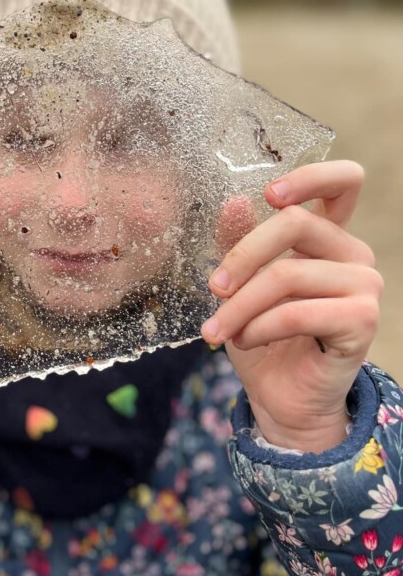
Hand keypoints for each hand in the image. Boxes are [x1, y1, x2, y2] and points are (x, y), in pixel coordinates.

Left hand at [201, 161, 382, 452]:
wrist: (280, 398)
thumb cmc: (261, 337)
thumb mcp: (239, 286)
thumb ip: (237, 244)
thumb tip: (234, 201)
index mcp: (328, 237)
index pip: (344, 182)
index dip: (310, 177)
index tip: (268, 195)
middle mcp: (353, 255)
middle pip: (296, 223)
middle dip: (242, 256)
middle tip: (212, 288)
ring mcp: (364, 286)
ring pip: (287, 275)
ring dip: (240, 306)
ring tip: (219, 330)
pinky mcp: (362, 321)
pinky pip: (298, 312)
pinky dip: (259, 327)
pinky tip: (244, 342)